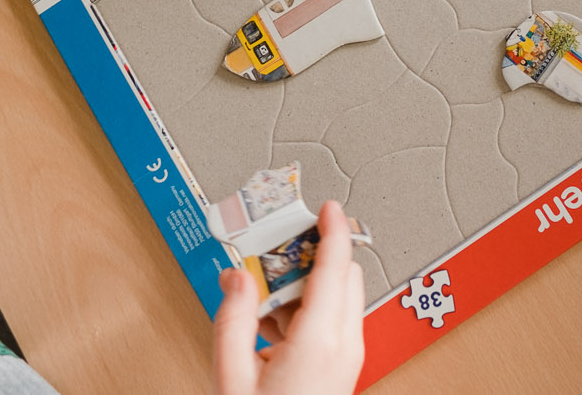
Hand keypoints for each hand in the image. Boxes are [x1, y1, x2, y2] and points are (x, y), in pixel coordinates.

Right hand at [212, 201, 364, 394]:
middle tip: (275, 250)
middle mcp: (345, 345)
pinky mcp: (345, 367)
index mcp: (321, 341)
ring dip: (309, 286)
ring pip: (341, 297)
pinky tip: (274, 325)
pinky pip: (335, 321)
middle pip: (344, 276)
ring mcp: (349, 357)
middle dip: (313, 256)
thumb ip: (232, 318)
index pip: (337, 266)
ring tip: (265, 298)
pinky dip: (310, 309)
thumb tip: (237, 276)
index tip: (327, 205)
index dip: (334, 228)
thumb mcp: (231, 375)